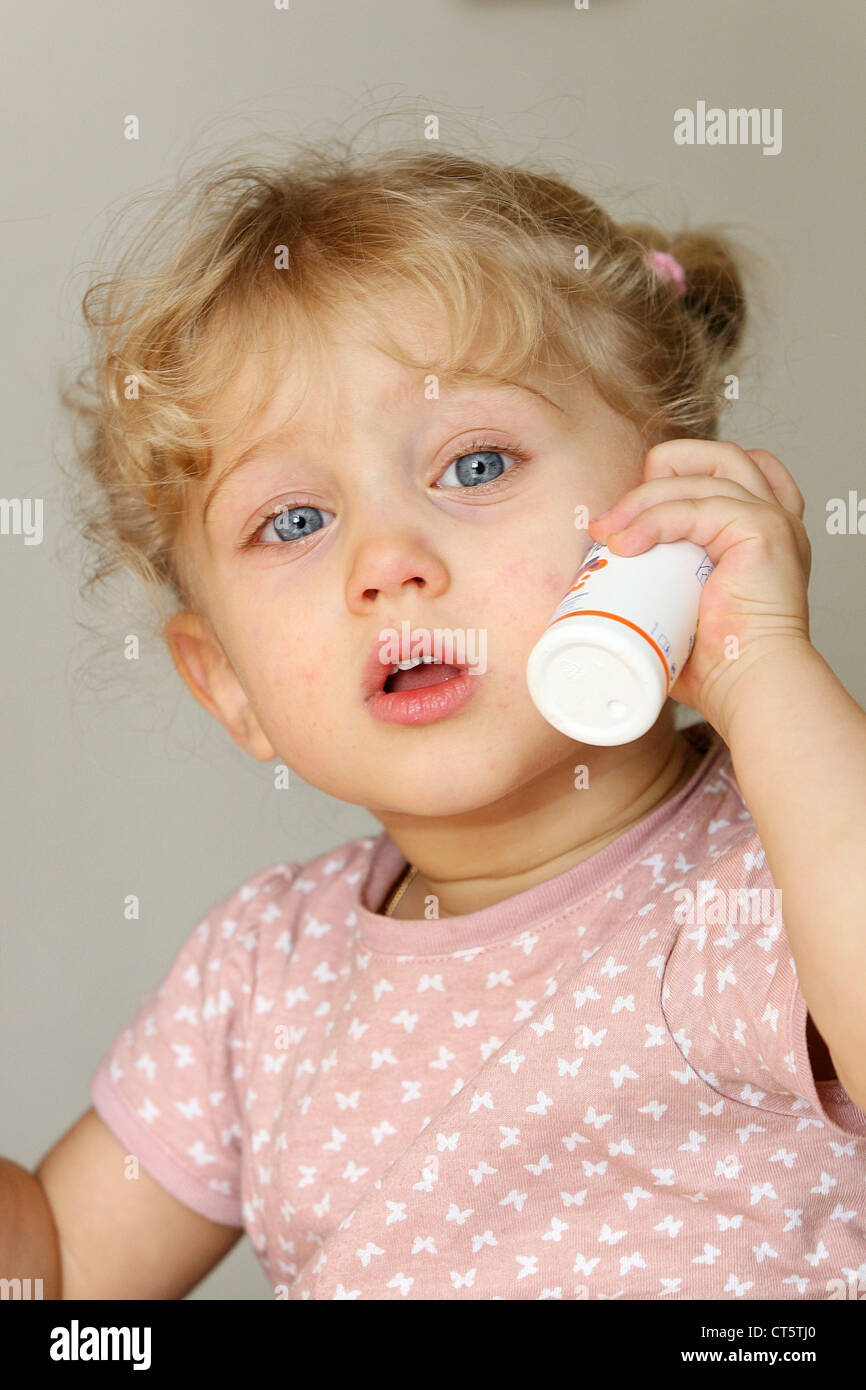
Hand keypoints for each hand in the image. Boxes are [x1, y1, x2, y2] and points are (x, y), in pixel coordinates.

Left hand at [586, 440, 812, 741]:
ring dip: (643, 500)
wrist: (750, 688)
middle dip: (653, 476)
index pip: (720, 468)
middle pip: (712, 455)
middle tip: (610, 524)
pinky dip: (656, 519)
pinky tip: (628, 544)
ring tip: (608, 538)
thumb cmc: (719, 665)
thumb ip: (652, 590)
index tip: (628, 519)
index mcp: (757, 530)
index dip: (671, 476)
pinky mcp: (763, 530)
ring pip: (700, 475)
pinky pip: (698, 506)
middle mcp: (773, 515)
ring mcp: (772, 519)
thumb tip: (594, 594)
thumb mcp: (678, 612)